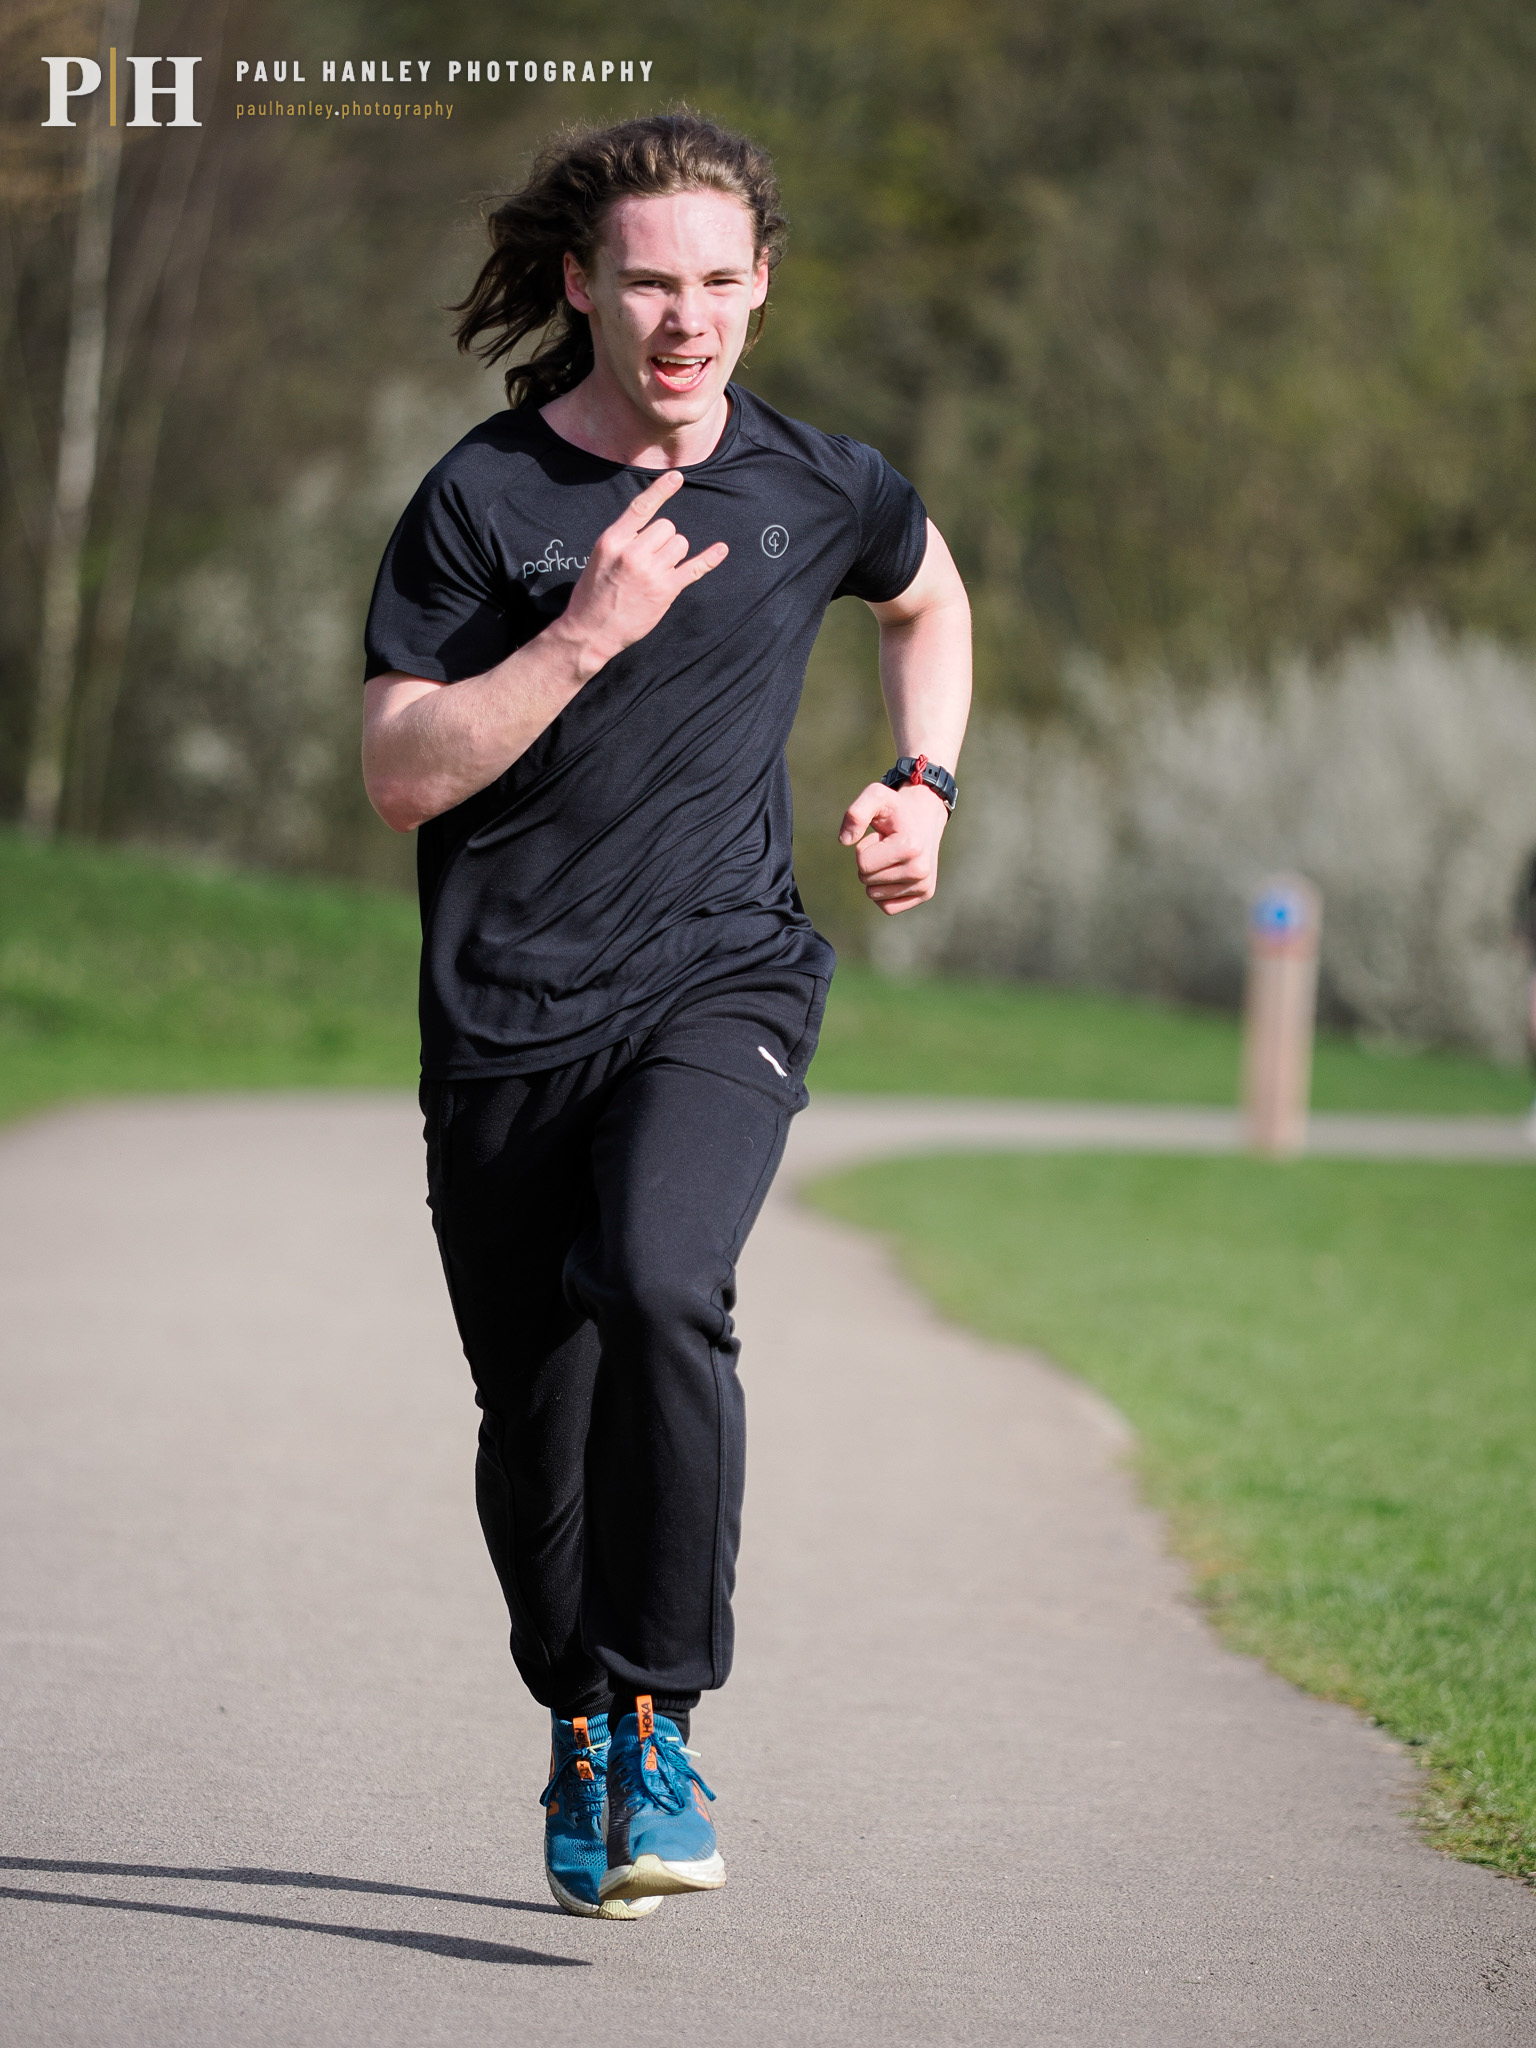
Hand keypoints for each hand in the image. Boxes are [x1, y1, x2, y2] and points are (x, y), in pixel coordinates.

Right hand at [558, 469, 727, 676]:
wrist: (590, 630)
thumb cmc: (592, 594)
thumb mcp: (599, 557)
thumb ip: (622, 538)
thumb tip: (649, 526)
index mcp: (612, 540)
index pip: (641, 507)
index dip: (661, 490)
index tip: (677, 476)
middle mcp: (633, 553)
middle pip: (667, 527)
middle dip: (663, 540)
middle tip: (649, 560)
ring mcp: (651, 572)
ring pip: (680, 544)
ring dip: (674, 554)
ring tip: (656, 572)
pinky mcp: (665, 591)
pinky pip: (694, 568)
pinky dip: (710, 558)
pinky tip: (721, 549)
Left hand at [838, 778, 948, 913]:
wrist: (924, 816)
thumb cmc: (895, 808)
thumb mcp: (875, 796)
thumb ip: (855, 813)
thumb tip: (844, 841)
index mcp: (910, 846)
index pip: (863, 863)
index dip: (864, 848)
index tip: (881, 837)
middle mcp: (921, 869)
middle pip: (867, 880)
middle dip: (869, 862)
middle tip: (888, 846)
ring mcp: (924, 885)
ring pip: (874, 895)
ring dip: (876, 875)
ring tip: (893, 856)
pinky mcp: (925, 894)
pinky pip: (887, 907)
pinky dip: (883, 891)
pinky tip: (895, 872)